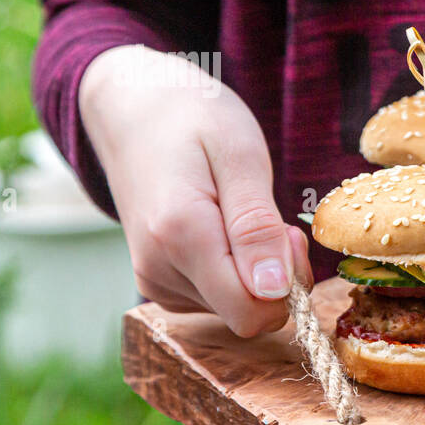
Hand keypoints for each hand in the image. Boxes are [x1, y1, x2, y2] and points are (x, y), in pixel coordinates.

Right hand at [80, 45, 311, 335]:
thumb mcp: (241, 156)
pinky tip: (226, 229)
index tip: (289, 233)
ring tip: (242, 213)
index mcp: (180, 236)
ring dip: (256, 271)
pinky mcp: (159, 283)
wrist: (135, 110)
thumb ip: (256, 227)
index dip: (288, 285)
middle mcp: (159, 269)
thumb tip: (273, 293)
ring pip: (233, 308)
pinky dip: (235, 272)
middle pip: (245, 314)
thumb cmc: (195, 121)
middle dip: (277, 277)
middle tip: (273, 217)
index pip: (250, 312)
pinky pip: (216, 299)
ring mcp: (154, 279)